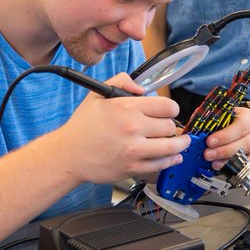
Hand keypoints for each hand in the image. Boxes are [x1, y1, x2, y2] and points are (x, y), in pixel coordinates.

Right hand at [59, 73, 189, 182]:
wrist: (68, 154)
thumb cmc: (83, 125)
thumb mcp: (98, 94)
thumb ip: (123, 81)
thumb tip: (143, 88)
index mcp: (127, 107)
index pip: (167, 106)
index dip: (171, 109)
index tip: (169, 112)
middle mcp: (133, 128)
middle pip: (170, 126)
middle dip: (170, 126)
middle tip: (166, 128)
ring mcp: (134, 150)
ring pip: (171, 147)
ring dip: (179, 144)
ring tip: (181, 142)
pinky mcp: (133, 167)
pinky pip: (161, 164)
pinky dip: (170, 160)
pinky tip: (172, 157)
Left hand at [203, 106, 249, 169]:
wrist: (230, 128)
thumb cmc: (225, 121)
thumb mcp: (216, 116)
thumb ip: (207, 121)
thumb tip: (193, 129)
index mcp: (249, 117)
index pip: (240, 126)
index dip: (225, 135)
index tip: (210, 141)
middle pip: (246, 143)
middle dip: (225, 150)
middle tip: (208, 154)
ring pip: (248, 157)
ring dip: (229, 161)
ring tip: (213, 163)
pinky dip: (237, 169)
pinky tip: (224, 168)